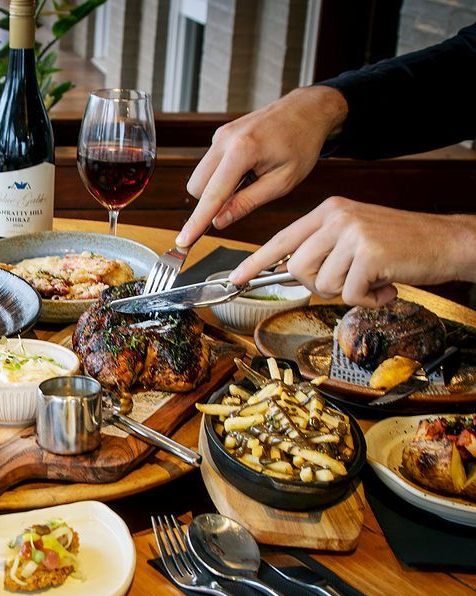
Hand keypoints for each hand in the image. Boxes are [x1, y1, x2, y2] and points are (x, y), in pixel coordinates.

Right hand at [177, 86, 348, 247]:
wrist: (307, 110)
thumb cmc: (302, 143)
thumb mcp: (283, 181)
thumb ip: (248, 202)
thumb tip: (220, 221)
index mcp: (243, 150)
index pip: (212, 195)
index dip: (197, 222)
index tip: (183, 240)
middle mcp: (224, 140)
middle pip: (198, 188)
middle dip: (213, 201)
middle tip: (245, 197)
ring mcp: (220, 135)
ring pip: (200, 177)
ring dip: (218, 188)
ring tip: (251, 179)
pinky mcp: (220, 135)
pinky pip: (209, 165)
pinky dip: (223, 175)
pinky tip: (248, 168)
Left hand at [230, 197, 475, 306]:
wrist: (446, 242)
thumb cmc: (400, 245)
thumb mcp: (354, 236)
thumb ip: (323, 248)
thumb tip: (291, 273)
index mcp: (329, 211)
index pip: (282, 239)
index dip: (256, 261)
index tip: (236, 277)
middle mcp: (336, 217)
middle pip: (297, 269)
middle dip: (320, 285)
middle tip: (350, 281)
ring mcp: (351, 233)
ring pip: (321, 284)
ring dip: (347, 292)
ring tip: (372, 279)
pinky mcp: (368, 253)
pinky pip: (348, 293)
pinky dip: (368, 299)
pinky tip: (386, 285)